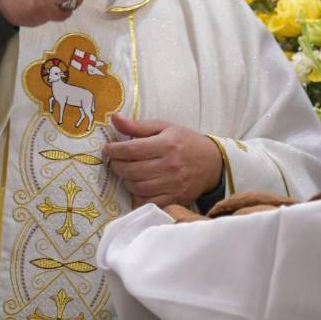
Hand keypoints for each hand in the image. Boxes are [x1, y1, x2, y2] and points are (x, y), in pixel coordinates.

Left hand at [103, 115, 222, 207]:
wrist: (212, 163)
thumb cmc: (186, 142)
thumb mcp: (165, 127)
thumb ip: (138, 125)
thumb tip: (114, 118)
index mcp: (166, 144)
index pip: (132, 149)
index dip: (114, 150)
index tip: (108, 149)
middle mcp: (169, 165)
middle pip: (131, 170)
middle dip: (117, 165)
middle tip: (115, 161)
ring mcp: (172, 184)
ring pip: (136, 187)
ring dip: (126, 180)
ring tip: (127, 172)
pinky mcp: (174, 199)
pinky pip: (147, 201)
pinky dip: (137, 195)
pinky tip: (138, 185)